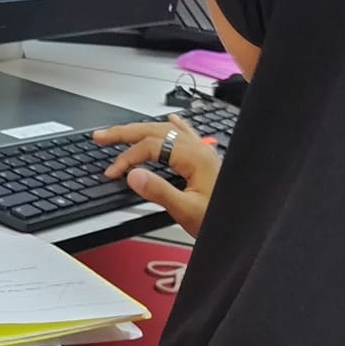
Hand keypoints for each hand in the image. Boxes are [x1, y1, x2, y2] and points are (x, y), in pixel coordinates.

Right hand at [93, 116, 220, 236]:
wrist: (243, 226)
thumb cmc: (220, 220)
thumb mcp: (186, 210)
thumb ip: (159, 191)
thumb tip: (132, 174)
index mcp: (195, 157)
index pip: (151, 146)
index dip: (128, 158)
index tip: (113, 172)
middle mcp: (199, 149)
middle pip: (156, 131)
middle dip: (125, 133)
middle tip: (101, 136)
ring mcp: (203, 152)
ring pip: (167, 131)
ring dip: (142, 129)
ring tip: (121, 132)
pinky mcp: (204, 160)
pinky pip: (186, 135)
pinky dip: (172, 127)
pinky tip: (170, 119)